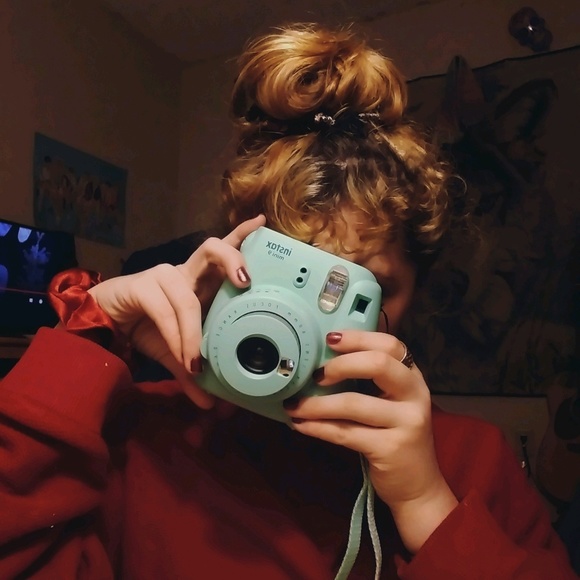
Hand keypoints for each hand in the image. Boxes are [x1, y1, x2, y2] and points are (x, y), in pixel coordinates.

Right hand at [88, 215, 265, 406]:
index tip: (263, 222)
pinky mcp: (142, 286)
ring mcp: (164, 276)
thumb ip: (194, 373)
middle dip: (231, 257)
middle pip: (211, 248)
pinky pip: (166, 310)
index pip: (223, 249)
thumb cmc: (147, 328)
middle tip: (246, 281)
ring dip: (194, 330)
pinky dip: (177, 336)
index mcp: (201, 280)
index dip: (243, 234)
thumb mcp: (177, 352)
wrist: (106, 324)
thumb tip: (212, 404)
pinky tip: (184, 357)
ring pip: (186, 291)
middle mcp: (186, 272)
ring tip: (199, 360)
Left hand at [284, 330, 457, 552]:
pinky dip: (317, 427)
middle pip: (378, 364)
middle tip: (317, 375)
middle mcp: (414, 394)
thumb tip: (321, 361)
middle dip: (341, 365)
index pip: (390, 344)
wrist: (417, 486)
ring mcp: (406, 422)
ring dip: (317, 404)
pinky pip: (345, 432)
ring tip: (294, 405)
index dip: (358, 338)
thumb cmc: (395, 436)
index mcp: (412, 377)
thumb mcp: (391, 402)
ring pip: (353, 403)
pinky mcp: (390, 448)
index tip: (330, 339)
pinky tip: (300, 424)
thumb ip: (369, 380)